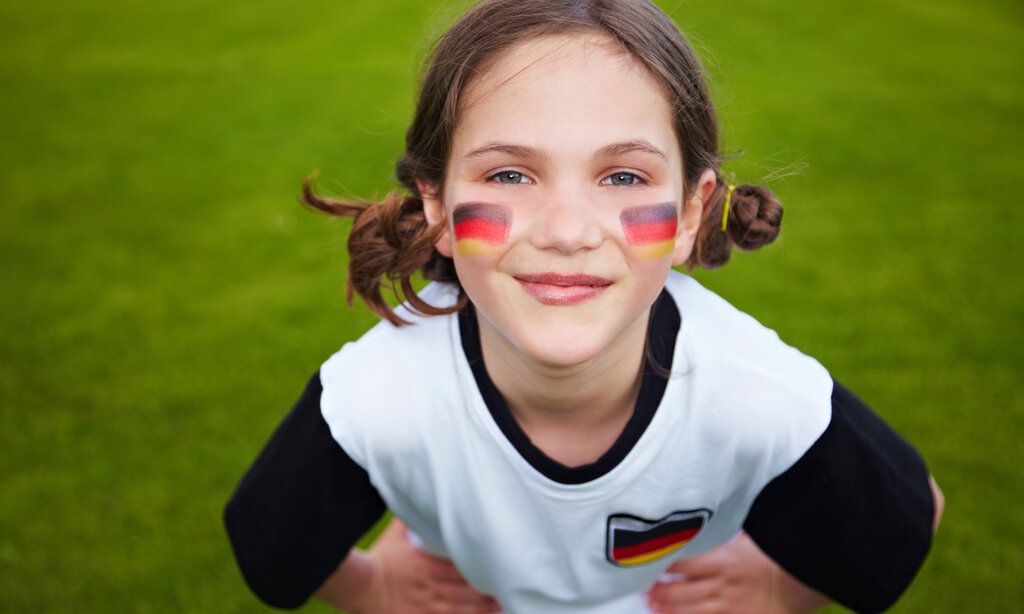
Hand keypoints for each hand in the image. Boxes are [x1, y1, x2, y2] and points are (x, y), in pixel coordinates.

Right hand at [351, 518, 501, 613]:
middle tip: (509, 584)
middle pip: (464, 588)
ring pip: (459, 608)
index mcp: (424, 563)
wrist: (360, 586)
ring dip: (481, 608)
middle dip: (486, 588)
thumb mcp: (396, 534)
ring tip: (501, 605)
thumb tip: (425, 493)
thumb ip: (414, 519)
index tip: (498, 561)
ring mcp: (425, 605)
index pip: (458, 565)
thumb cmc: (381, 557)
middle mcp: (428, 585)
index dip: (479, 565)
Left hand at [646, 531, 829, 613]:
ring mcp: (729, 606)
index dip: (660, 562)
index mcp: (723, 559)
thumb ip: (722, 527)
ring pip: (688, 610)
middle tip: (643, 586)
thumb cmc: (776, 550)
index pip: (680, 561)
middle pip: (678, 590)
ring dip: (666, 607)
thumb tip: (705, 505)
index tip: (646, 558)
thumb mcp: (748, 532)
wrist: (805, 579)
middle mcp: (721, 585)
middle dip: (657, 590)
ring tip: (651, 602)